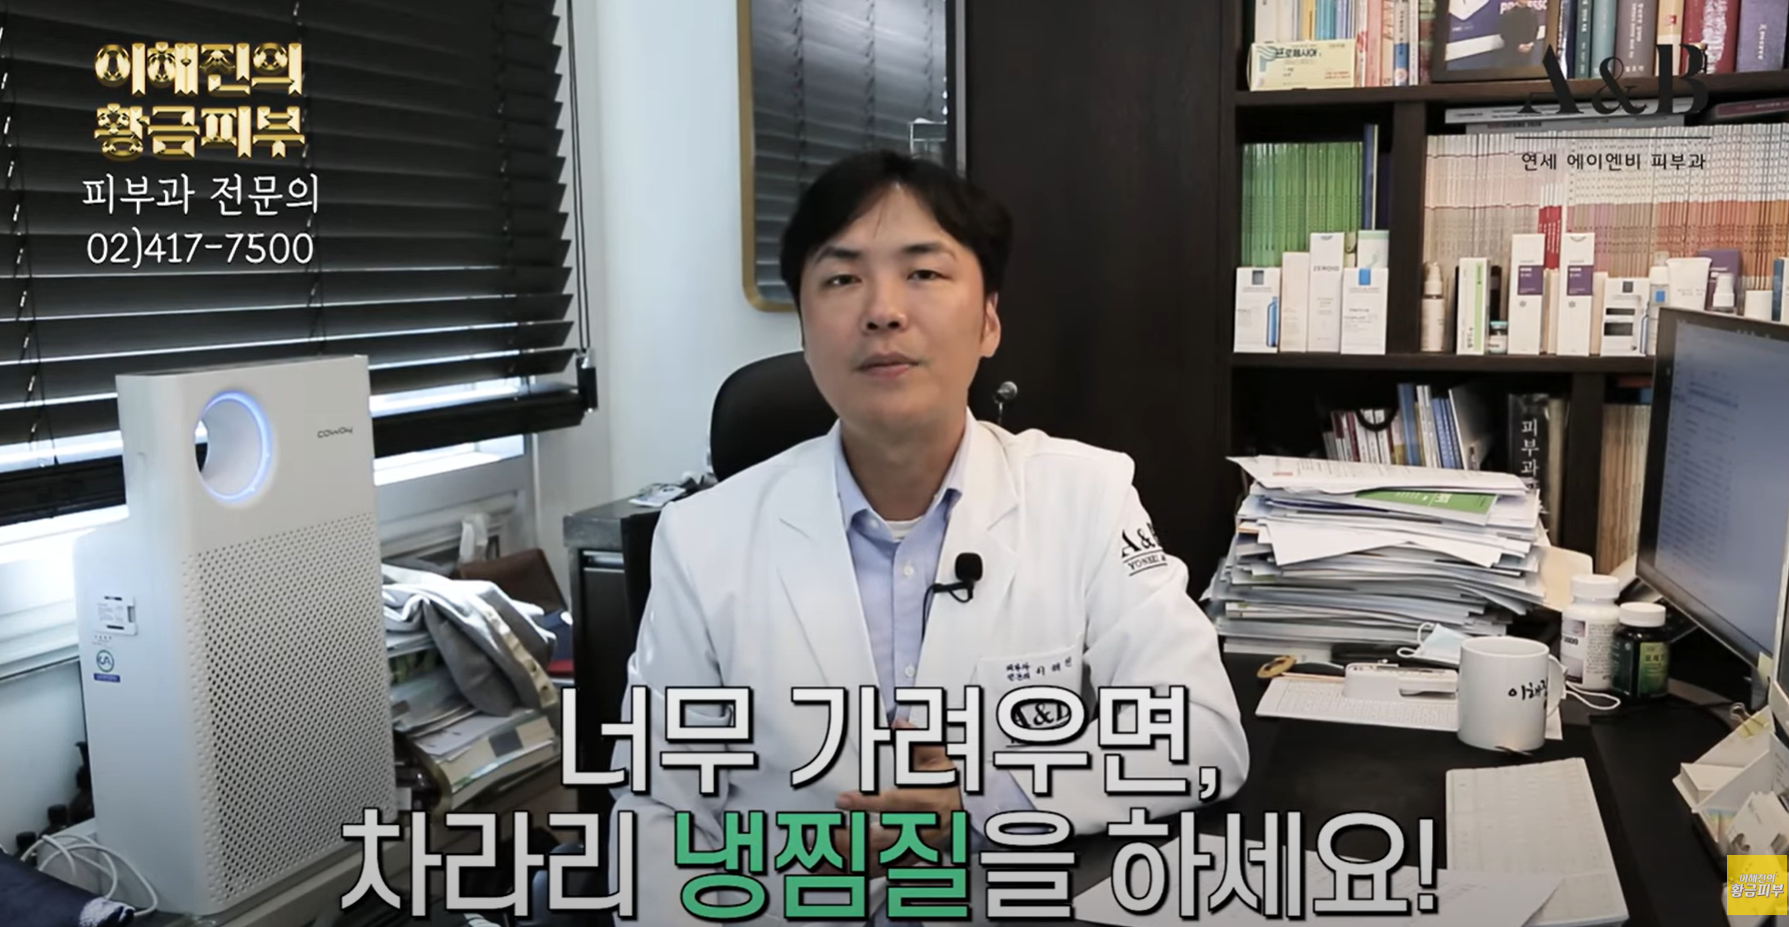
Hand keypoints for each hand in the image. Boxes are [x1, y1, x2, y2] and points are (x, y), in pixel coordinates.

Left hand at [829, 719, 962, 876]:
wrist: (971, 809)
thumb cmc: (948, 781)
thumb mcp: (936, 756)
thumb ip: (916, 740)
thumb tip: (898, 721)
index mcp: (926, 800)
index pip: (892, 803)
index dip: (866, 803)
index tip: (841, 800)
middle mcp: (923, 827)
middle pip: (884, 839)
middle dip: (854, 839)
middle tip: (827, 833)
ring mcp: (918, 846)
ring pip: (883, 858)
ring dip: (855, 857)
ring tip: (828, 850)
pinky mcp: (914, 857)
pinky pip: (886, 867)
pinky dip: (865, 868)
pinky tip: (844, 868)